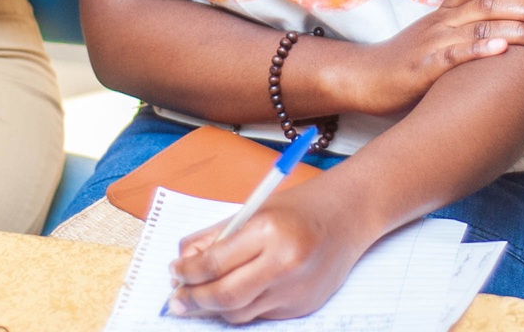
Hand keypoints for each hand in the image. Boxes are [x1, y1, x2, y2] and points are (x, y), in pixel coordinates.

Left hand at [168, 181, 372, 322]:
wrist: (349, 216)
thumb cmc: (300, 208)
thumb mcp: (254, 210)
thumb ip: (216, 236)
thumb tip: (183, 262)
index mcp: (269, 231)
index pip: (214, 262)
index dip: (187, 273)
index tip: (175, 272)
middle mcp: (283, 264)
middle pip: (224, 296)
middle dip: (193, 299)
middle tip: (176, 298)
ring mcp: (294, 290)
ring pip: (239, 313)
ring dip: (213, 309)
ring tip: (196, 300)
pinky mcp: (301, 307)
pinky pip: (260, 315)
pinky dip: (241, 309)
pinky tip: (231, 298)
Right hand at [313, 0, 523, 117]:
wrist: (363, 80)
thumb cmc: (405, 62)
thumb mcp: (435, 39)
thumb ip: (464, 34)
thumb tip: (504, 38)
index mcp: (444, 12)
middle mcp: (441, 21)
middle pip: (487, 3)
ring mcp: (432, 43)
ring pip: (479, 28)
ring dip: (517, 33)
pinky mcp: (423, 68)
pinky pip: (454, 55)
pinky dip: (480, 51)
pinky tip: (501, 52)